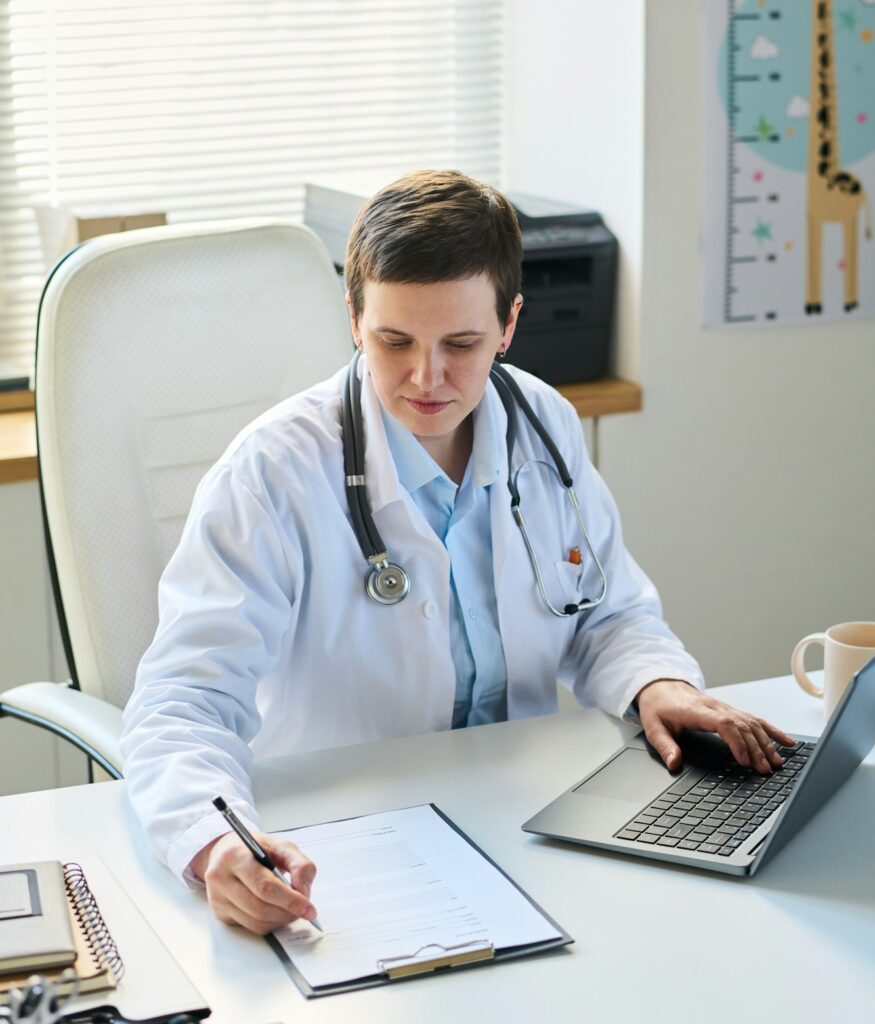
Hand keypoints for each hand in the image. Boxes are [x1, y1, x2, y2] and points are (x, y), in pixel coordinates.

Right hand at [191, 830, 317, 934]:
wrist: (226, 852)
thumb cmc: (255, 848)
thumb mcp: (280, 845)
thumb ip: (299, 864)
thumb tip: (304, 891)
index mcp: (235, 856)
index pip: (264, 886)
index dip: (289, 900)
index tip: (308, 907)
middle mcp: (220, 878)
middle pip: (260, 907)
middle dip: (287, 912)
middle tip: (303, 910)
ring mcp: (217, 898)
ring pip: (255, 922)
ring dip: (280, 920)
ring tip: (291, 910)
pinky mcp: (220, 913)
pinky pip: (250, 927)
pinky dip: (269, 924)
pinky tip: (276, 911)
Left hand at [636, 679, 796, 773]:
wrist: (660, 685)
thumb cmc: (658, 706)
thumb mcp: (653, 726)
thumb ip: (664, 746)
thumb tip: (674, 763)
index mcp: (696, 711)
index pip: (724, 723)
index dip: (737, 741)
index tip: (743, 760)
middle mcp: (715, 707)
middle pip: (742, 725)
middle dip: (756, 748)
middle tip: (764, 769)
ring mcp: (724, 707)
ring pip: (752, 722)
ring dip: (767, 742)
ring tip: (777, 762)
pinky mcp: (729, 710)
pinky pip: (754, 718)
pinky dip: (772, 730)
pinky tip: (786, 741)